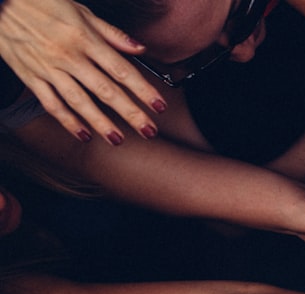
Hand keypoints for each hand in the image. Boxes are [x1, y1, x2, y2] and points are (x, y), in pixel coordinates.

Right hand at [0, 0, 164, 143]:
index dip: (143, 90)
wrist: (0, 2)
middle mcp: (68, 56)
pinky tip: (84, 134)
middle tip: (149, 130)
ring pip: (79, 101)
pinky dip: (67, 121)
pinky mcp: (31, 76)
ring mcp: (48, 68)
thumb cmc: (43, 3)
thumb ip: (112, 33)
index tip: (159, 106)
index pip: (121, 69)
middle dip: (130, 113)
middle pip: (105, 90)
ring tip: (118, 139)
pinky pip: (51, 103)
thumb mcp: (81, 11)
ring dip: (100, 123)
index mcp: (84, 39)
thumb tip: (139, 48)